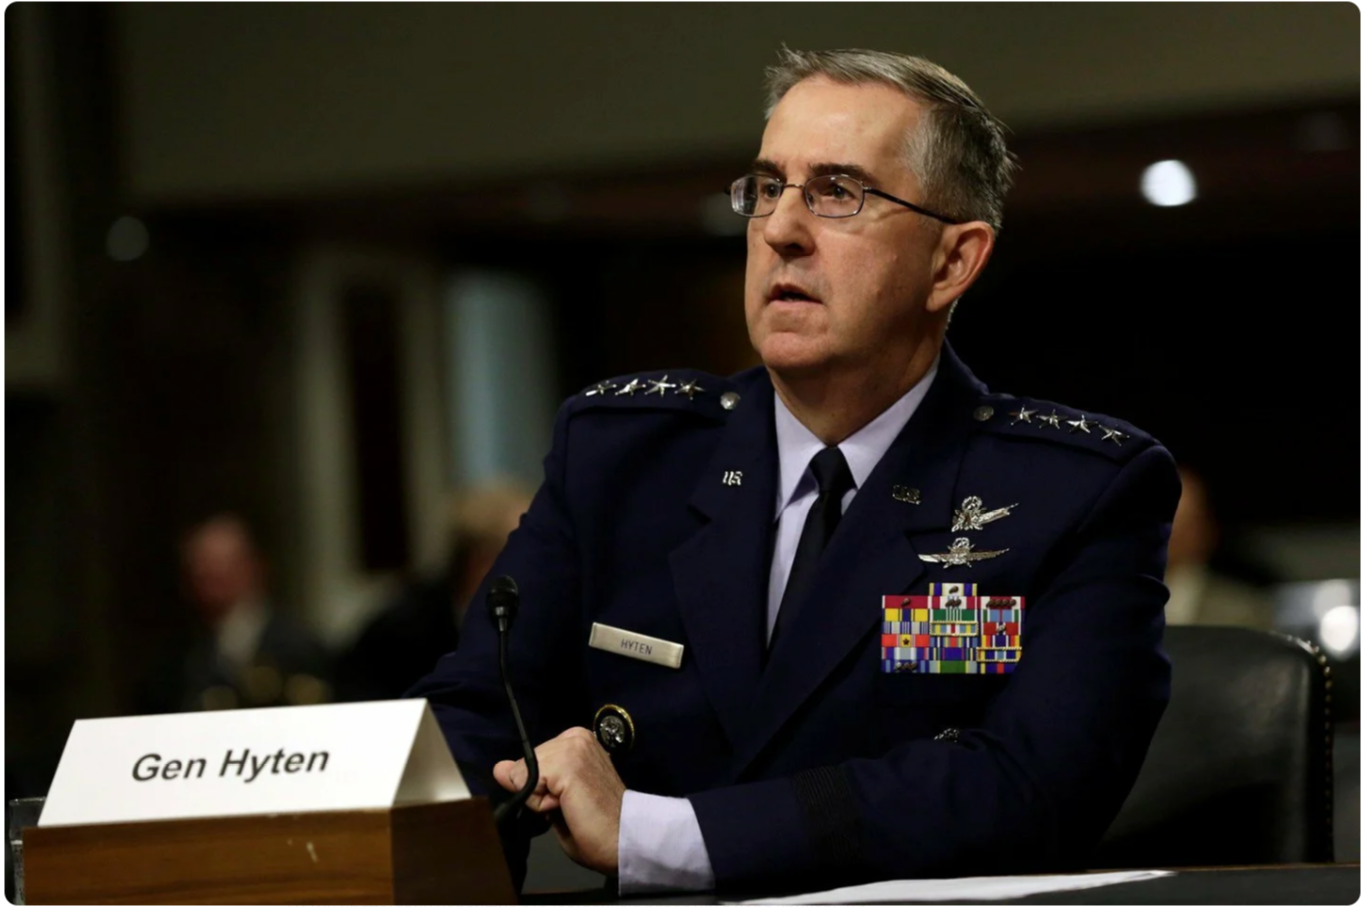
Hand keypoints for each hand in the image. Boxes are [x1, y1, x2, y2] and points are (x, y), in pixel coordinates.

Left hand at [494, 726, 625, 873]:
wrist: (625, 839)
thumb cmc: (597, 825)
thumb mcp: (553, 799)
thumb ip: (527, 780)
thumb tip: (499, 767)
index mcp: (576, 742)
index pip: (531, 759)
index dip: (541, 787)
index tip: (569, 799)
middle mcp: (576, 736)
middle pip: (524, 764)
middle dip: (539, 791)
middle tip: (572, 805)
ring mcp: (573, 746)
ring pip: (523, 773)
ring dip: (540, 799)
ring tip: (571, 806)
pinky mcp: (568, 763)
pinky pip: (528, 784)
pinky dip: (541, 804)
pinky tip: (567, 806)